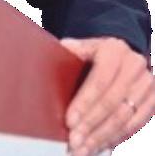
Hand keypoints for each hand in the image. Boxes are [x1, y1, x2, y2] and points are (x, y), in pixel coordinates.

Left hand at [61, 36, 153, 154]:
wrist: (121, 54)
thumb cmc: (95, 53)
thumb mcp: (81, 46)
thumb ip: (68, 53)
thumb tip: (47, 59)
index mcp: (114, 50)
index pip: (100, 81)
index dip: (85, 103)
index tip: (70, 121)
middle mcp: (135, 66)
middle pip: (113, 103)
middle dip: (91, 125)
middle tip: (74, 141)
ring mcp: (148, 85)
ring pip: (125, 118)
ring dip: (103, 137)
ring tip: (84, 149)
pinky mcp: (153, 102)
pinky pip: (135, 125)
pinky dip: (116, 138)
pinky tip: (100, 146)